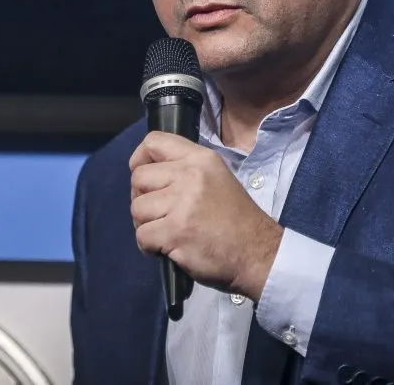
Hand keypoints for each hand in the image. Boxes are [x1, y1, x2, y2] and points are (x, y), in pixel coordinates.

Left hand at [129, 131, 283, 301]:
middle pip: (138, 177)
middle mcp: (189, 174)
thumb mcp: (216, 178)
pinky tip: (168, 248)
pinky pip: (142, 235)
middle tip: (160, 214)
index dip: (139, 160)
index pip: (153, 142)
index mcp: (200, 159)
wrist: (256, 252)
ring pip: (137, 208)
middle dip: (141, 199)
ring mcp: (182, 203)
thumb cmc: (235, 219)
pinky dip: (149, 247)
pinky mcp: (175, 231)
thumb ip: (185, 170)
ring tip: (167, 232)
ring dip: (146, 225)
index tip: (146, 180)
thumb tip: (150, 176)